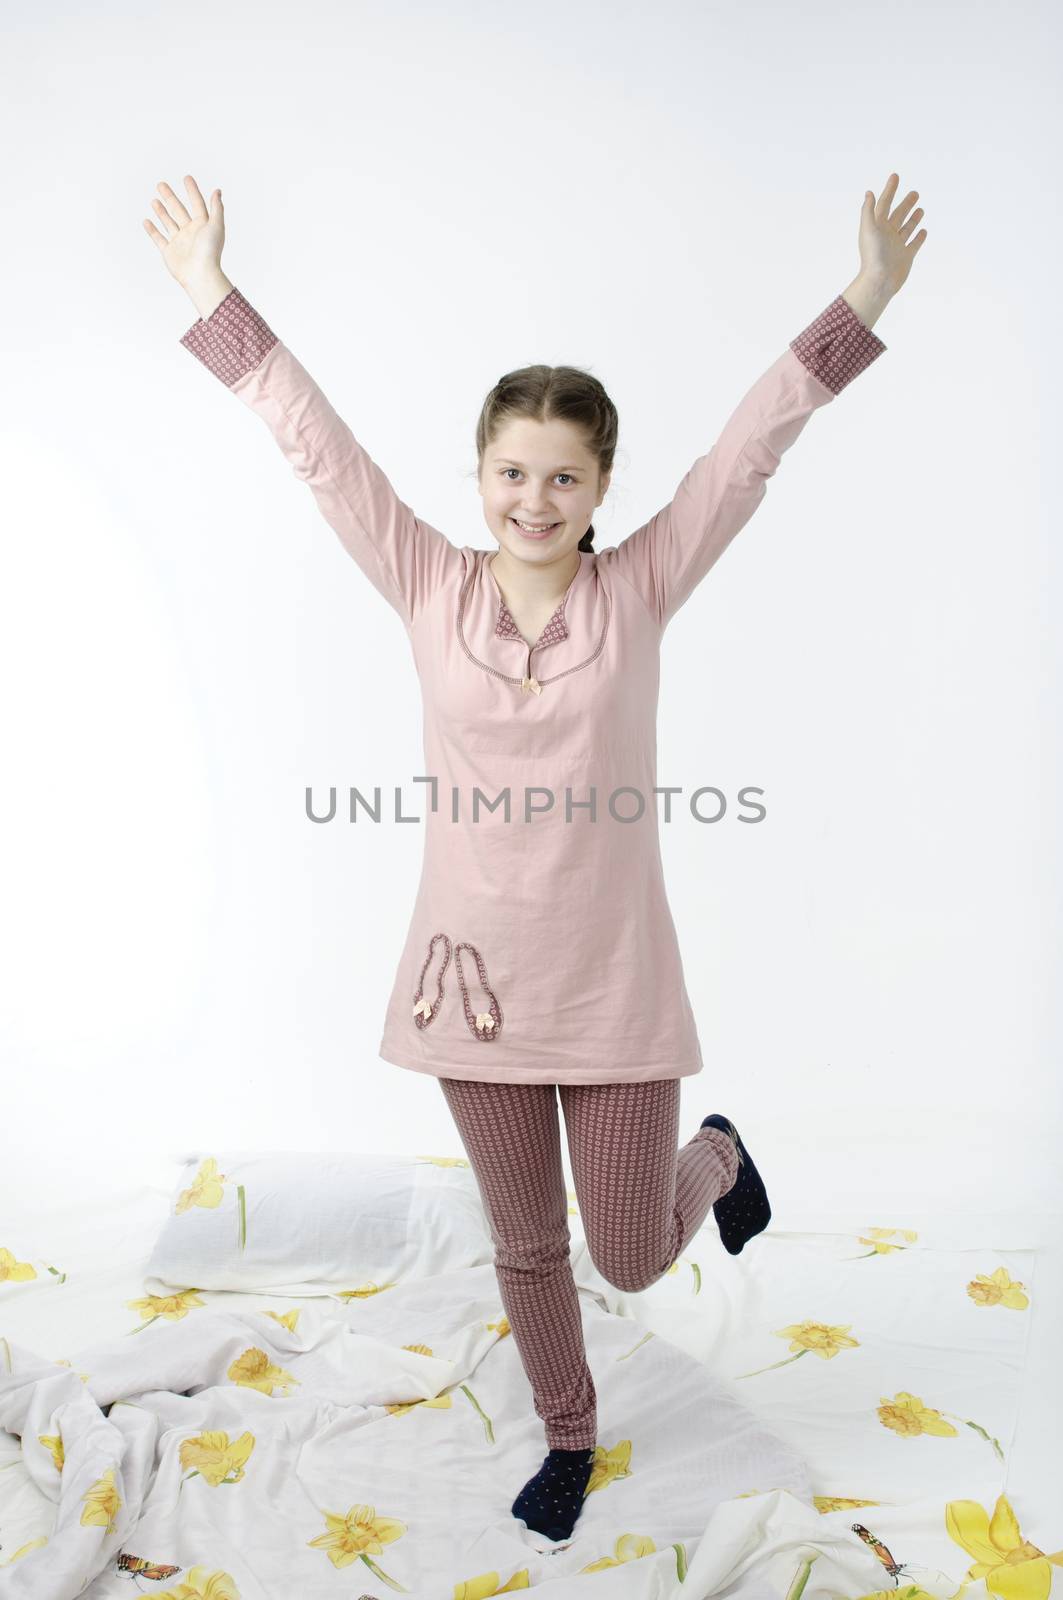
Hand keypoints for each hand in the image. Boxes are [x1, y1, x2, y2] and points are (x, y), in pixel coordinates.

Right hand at [143, 174, 224, 286]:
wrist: (200, 274)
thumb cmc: (210, 251)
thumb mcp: (216, 226)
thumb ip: (216, 208)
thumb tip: (217, 191)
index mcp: (203, 225)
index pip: (197, 204)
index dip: (192, 191)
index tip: (186, 177)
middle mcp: (191, 232)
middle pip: (179, 210)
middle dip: (170, 197)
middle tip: (161, 184)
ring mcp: (179, 242)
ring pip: (168, 222)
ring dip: (161, 211)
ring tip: (154, 199)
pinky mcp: (169, 252)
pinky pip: (158, 238)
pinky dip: (152, 230)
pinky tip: (146, 220)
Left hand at [858, 172, 927, 296]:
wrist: (880, 281)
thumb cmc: (873, 255)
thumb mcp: (869, 229)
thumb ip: (868, 211)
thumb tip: (869, 192)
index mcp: (877, 227)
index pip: (884, 204)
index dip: (889, 190)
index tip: (895, 176)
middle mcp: (887, 235)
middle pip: (897, 215)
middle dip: (906, 203)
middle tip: (915, 193)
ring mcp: (897, 246)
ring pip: (906, 228)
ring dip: (913, 218)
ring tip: (920, 209)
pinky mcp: (905, 257)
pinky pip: (914, 244)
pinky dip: (919, 237)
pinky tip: (923, 231)